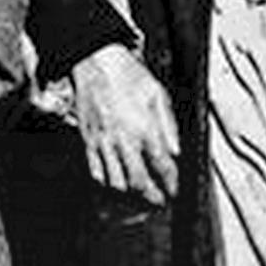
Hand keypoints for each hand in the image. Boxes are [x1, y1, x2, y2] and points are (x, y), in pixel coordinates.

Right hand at [71, 40, 179, 204]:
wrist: (96, 63)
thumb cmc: (127, 75)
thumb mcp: (158, 94)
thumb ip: (169, 125)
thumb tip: (177, 151)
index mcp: (145, 128)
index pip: (163, 167)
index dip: (171, 184)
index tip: (175, 190)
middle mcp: (124, 140)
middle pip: (138, 183)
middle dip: (151, 198)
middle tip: (159, 202)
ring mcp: (104, 143)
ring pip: (116, 183)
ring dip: (129, 195)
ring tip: (139, 196)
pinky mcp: (88, 141)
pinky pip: (95, 172)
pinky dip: (106, 183)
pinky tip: (115, 184)